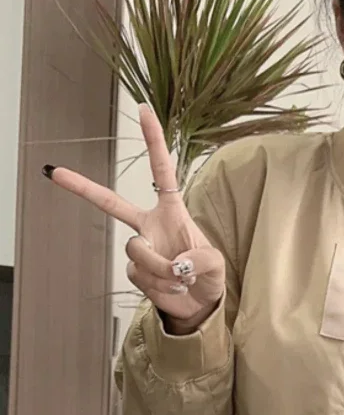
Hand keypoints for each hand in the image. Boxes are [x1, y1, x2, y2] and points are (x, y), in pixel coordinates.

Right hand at [43, 104, 224, 327]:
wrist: (199, 304)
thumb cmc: (209, 277)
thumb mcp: (216, 264)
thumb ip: (201, 259)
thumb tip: (176, 263)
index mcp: (171, 212)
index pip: (161, 171)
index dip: (153, 142)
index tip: (143, 111)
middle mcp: (150, 226)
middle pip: (111, 203)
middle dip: (83, 188)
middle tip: (57, 173)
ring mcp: (140, 248)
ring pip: (136, 251)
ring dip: (162, 269)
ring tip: (183, 279)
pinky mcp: (135, 271)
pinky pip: (138, 273)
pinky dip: (159, 284)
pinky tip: (173, 288)